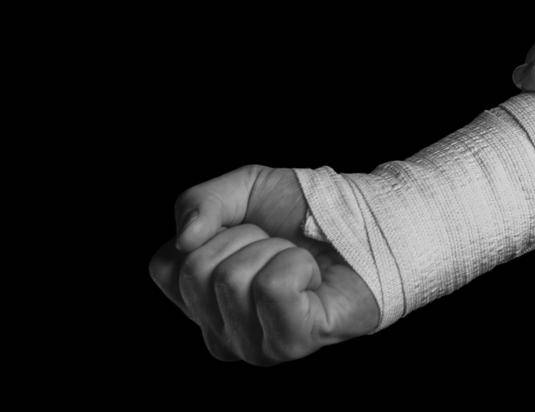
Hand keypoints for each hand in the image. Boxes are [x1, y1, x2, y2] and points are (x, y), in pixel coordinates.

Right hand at [148, 165, 378, 364]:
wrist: (369, 221)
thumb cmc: (307, 213)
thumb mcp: (244, 189)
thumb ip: (198, 203)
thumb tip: (184, 238)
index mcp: (202, 302)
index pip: (165, 266)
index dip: (209, 232)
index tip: (247, 231)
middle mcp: (221, 332)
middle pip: (196, 272)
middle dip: (245, 240)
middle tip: (279, 246)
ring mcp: (254, 345)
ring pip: (230, 279)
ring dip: (275, 251)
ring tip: (299, 261)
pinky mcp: (291, 343)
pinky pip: (271, 287)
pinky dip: (296, 264)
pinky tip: (313, 276)